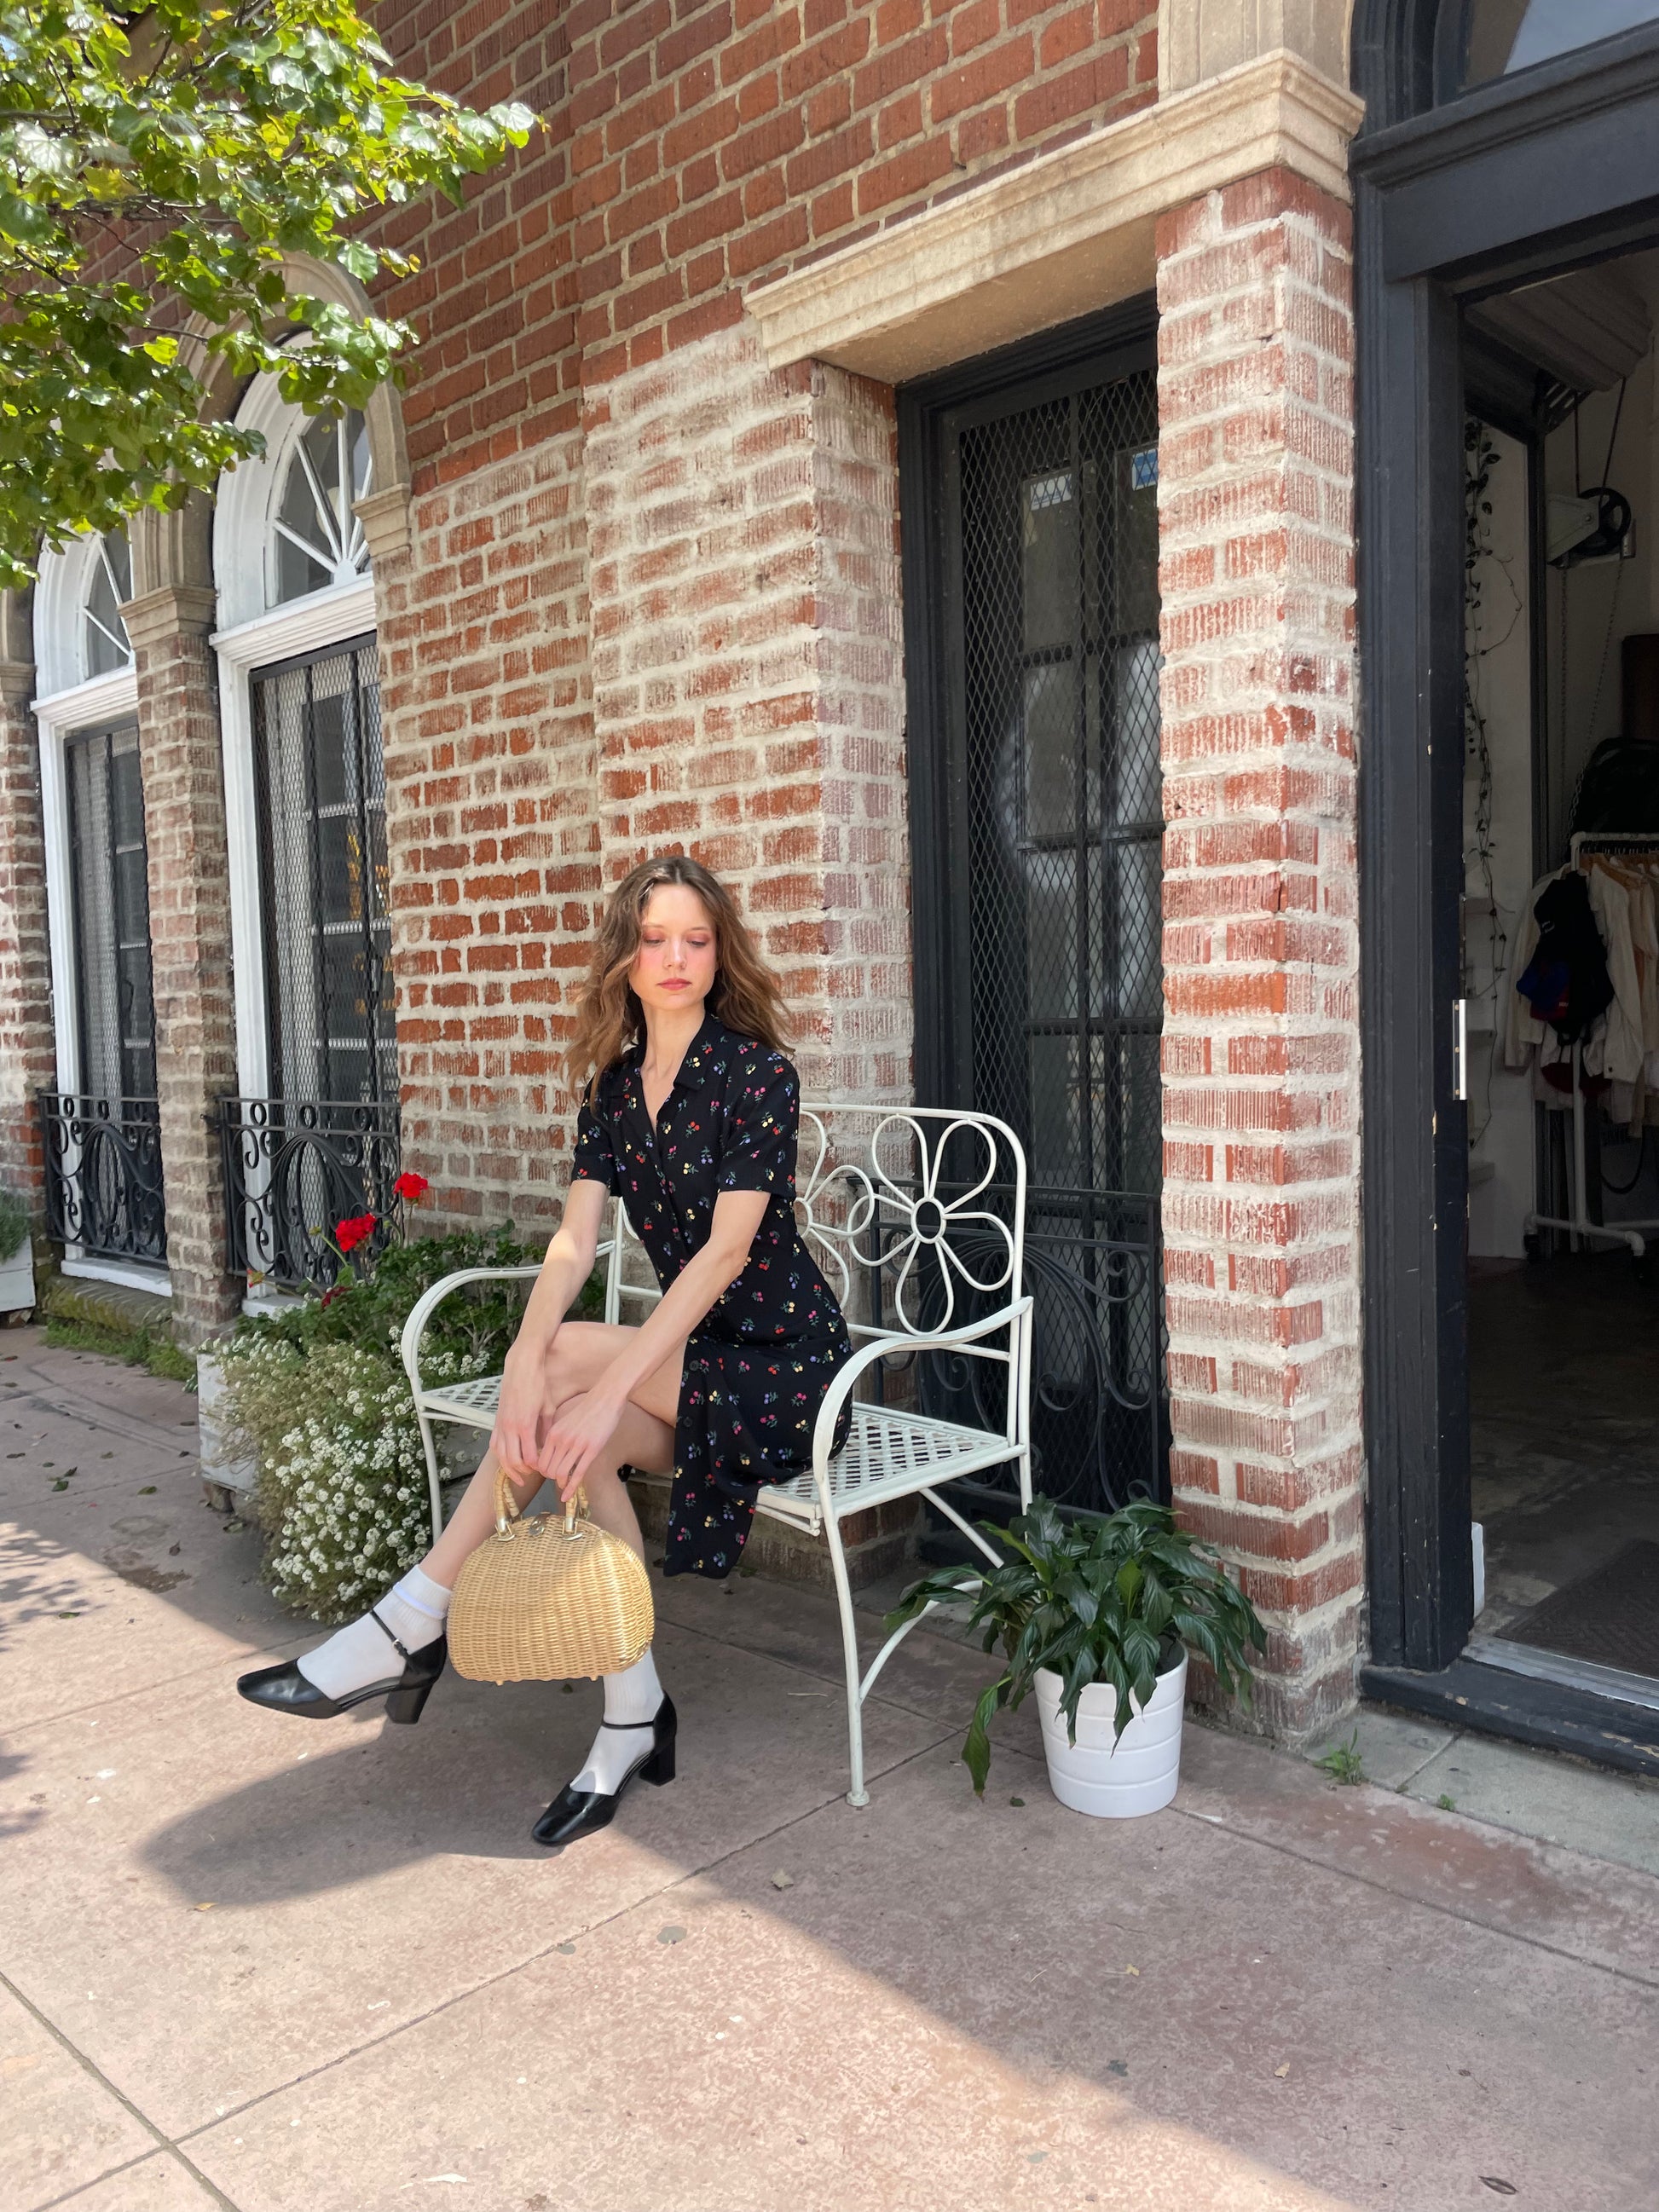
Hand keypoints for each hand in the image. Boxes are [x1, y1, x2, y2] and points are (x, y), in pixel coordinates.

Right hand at [490, 1348, 547, 1481]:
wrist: (521, 1366)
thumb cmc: (538, 1384)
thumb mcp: (549, 1407)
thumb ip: (547, 1429)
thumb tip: (549, 1446)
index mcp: (525, 1425)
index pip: (529, 1458)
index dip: (538, 1467)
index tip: (546, 1469)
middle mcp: (510, 1427)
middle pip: (513, 1461)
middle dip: (524, 1472)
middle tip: (534, 1475)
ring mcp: (501, 1424)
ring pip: (500, 1456)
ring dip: (510, 1468)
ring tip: (520, 1476)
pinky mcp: (496, 1420)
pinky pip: (495, 1444)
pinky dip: (500, 1455)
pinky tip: (508, 1459)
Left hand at [538, 1387, 624, 1501]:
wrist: (606, 1398)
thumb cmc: (588, 1410)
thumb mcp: (565, 1421)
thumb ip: (557, 1437)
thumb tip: (552, 1453)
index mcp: (554, 1433)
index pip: (540, 1461)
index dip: (543, 1472)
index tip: (549, 1474)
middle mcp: (562, 1440)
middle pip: (548, 1470)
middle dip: (551, 1479)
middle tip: (558, 1480)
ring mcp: (577, 1445)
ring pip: (561, 1473)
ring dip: (561, 1483)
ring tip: (565, 1484)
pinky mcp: (592, 1449)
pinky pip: (578, 1474)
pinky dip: (571, 1488)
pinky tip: (568, 1496)